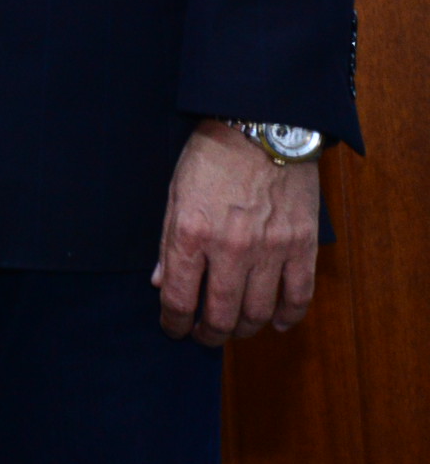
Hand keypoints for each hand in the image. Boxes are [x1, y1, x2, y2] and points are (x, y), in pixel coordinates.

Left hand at [154, 119, 320, 345]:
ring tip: (234, 327)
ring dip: (244, 328)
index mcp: (190, 233)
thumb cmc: (211, 158)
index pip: (178, 297)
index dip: (173, 321)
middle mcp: (230, 248)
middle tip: (203, 336)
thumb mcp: (174, 194)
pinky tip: (276, 322)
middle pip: (219, 314)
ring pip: (258, 312)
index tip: (173, 328)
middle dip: (207, 334)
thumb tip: (160, 282)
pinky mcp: (302, 245)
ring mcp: (270, 249)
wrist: (262, 127)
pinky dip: (287, 316)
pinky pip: (298, 296)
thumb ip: (167, 242)